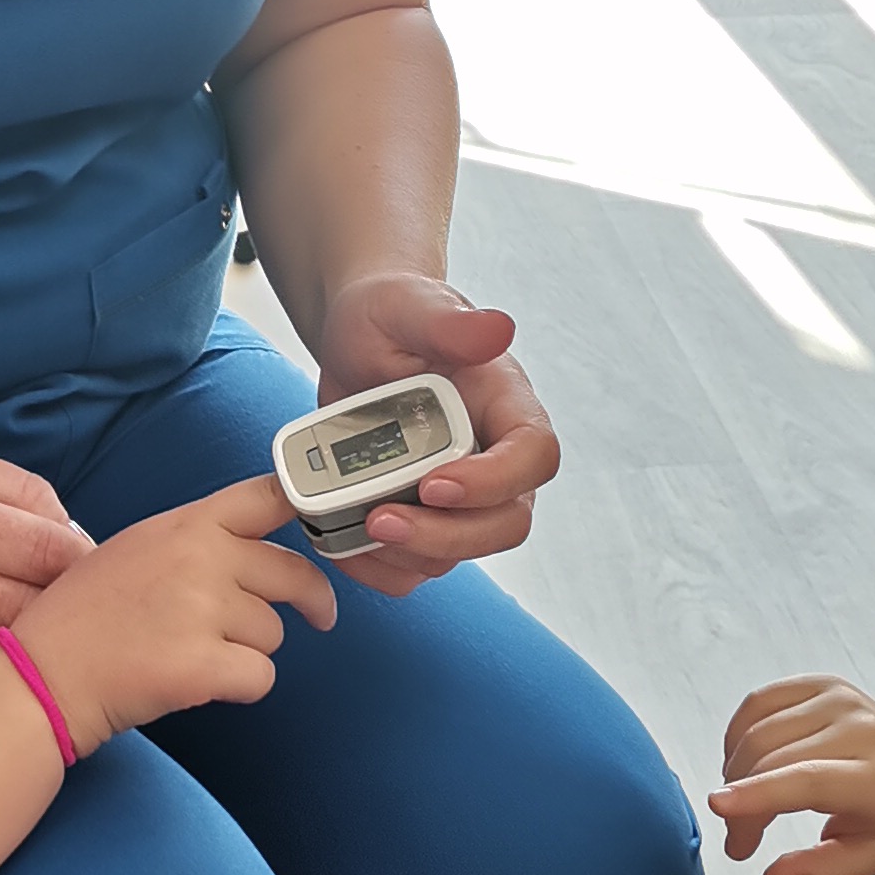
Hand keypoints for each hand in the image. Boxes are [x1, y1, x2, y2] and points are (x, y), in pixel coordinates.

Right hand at [10, 478, 334, 751]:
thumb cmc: (83, 617)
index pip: (267, 496)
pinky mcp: (203, 664)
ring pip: (273, 633)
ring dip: (248, 650)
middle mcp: (200, 558)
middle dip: (312, 600)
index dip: (308, 506)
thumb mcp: (134, 549)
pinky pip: (261, 677)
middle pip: (294, 572)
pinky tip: (199, 681)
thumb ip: (193, 542)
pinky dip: (240, 687)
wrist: (43, 673)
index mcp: (184, 523)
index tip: (327, 523)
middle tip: (319, 617)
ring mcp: (202, 610)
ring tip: (195, 652)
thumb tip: (252, 554)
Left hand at [311, 273, 558, 592]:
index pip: (533, 456)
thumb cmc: (388, 316)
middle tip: (382, 520)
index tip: (434, 483)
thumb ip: (447, 322)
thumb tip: (499, 329)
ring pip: (457, 554)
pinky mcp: (418, 517)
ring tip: (352, 527)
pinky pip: (413, 567)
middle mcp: (494, 458)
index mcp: (507, 406)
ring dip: (407, 555)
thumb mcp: (405, 307)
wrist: (354, 341)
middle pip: (505, 523)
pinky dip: (377, 567)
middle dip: (447, 536)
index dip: (494, 482)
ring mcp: (459, 496)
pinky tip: (341, 542)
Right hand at [709, 678, 874, 874]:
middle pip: (773, 759)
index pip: (810, 781)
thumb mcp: (871, 860)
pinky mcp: (822, 683)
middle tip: (740, 841)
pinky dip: (740, 735)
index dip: (760, 793)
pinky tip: (747, 762)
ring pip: (758, 731)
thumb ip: (821, 874)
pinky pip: (759, 702)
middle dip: (740, 806)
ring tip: (749, 802)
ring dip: (736, 773)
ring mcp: (841, 700)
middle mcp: (862, 729)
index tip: (717, 805)